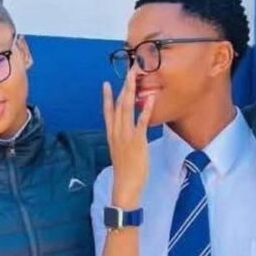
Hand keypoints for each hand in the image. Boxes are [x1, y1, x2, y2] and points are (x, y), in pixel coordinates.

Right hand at [103, 69, 154, 208]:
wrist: (125, 184)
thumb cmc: (125, 171)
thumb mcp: (120, 152)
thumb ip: (122, 140)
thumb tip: (127, 133)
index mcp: (111, 135)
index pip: (107, 112)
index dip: (106, 97)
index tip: (106, 84)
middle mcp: (116, 132)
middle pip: (118, 104)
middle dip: (123, 86)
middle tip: (128, 71)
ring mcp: (126, 135)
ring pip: (126, 108)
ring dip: (131, 90)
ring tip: (134, 76)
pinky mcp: (137, 140)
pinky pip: (141, 121)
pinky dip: (145, 109)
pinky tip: (149, 98)